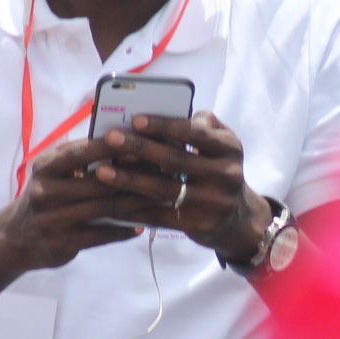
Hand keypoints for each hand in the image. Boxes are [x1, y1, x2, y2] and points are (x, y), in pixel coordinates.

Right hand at [0, 134, 167, 272]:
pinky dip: (123, 230)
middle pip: (100, 181)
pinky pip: (101, 235)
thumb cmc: (45, 196)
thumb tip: (124, 140)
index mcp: (47, 166)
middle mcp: (48, 190)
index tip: (143, 139)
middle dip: (135, 175)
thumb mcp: (52, 172)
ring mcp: (54, 218)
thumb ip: (80, 157)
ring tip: (159, 197)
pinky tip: (141, 225)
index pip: (84, 151)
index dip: (114, 146)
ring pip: (105, 208)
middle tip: (164, 171)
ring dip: (136, 203)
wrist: (14, 238)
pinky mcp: (63, 242)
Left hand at [86, 112, 270, 264]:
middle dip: (139, 148)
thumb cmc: (216, 168)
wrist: (237, 217)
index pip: (195, 133)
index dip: (164, 126)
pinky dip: (135, 209)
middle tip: (110, 138)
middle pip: (175, 159)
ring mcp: (214, 202)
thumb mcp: (220, 143)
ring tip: (102, 171)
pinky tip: (112, 202)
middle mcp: (226, 174)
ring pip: (164, 189)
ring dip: (130, 180)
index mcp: (229, 147)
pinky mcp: (200, 225)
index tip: (135, 119)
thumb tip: (166, 114)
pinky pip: (161, 216)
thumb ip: (201, 125)